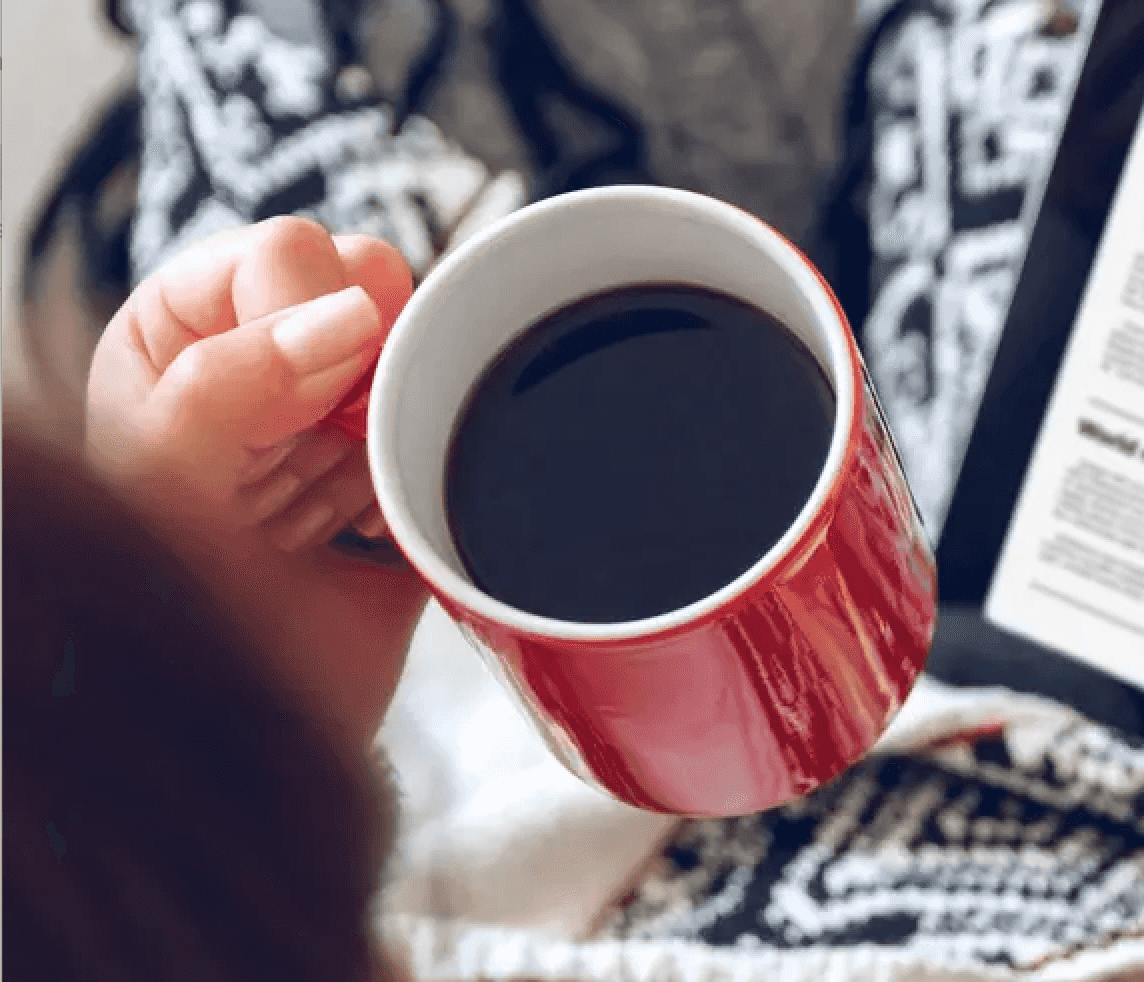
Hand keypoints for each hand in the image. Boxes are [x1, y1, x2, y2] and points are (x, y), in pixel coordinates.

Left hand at [85, 216, 426, 752]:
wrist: (243, 739)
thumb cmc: (163, 611)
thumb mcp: (162, 485)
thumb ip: (229, 383)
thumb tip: (349, 314)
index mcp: (182, 331)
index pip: (288, 253)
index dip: (316, 312)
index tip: (311, 397)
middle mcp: (262, 360)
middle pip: (377, 291)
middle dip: (377, 365)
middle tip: (337, 438)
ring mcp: (344, 420)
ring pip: (433, 355)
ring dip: (409, 422)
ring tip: (356, 489)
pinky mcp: (409, 478)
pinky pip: (469, 432)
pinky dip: (449, 469)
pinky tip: (393, 515)